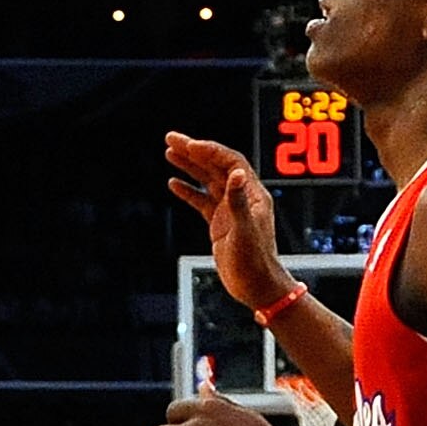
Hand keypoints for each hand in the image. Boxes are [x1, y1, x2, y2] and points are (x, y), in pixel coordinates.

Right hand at [166, 132, 291, 315]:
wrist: (256, 287)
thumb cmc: (255, 262)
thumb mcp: (245, 230)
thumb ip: (238, 201)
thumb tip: (236, 173)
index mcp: (253, 195)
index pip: (230, 163)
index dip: (210, 151)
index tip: (189, 144)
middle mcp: (242, 197)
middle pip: (216, 166)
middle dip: (194, 151)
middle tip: (172, 138)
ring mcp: (230, 210)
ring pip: (207, 180)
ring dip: (189, 166)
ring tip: (170, 153)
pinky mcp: (220, 223)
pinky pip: (202, 200)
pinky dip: (188, 190)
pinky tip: (174, 183)